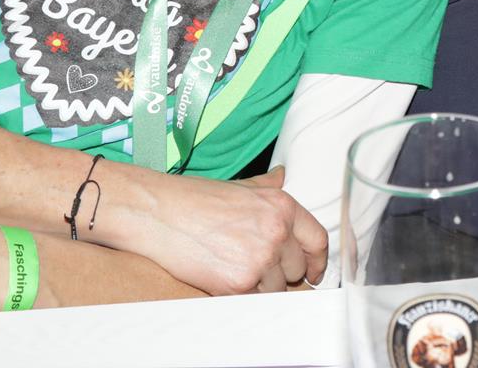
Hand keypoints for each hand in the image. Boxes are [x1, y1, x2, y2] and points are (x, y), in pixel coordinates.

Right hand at [102, 165, 327, 295]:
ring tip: (236, 271)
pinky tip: (227, 282)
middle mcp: (278, 232)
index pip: (317, 241)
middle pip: (297, 269)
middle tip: (258, 269)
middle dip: (282, 273)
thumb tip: (283, 176)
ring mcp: (260, 258)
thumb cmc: (196, 199)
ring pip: (277, 289)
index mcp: (283, 206)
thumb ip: (268, 185)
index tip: (313, 272)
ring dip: (262, 288)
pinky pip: (255, 300)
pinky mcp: (239, 283)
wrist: (160, 213)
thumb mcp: (242, 186)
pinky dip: (244, 297)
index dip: (317, 260)